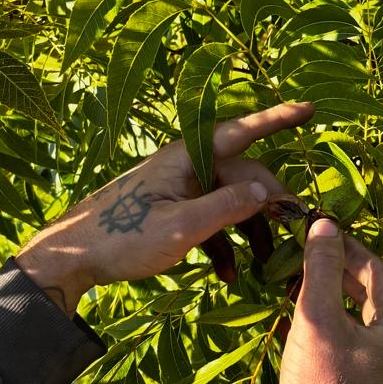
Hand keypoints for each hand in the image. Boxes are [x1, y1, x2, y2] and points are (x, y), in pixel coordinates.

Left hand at [15, 101, 313, 314]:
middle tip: (294, 231)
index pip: (242, 131)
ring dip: (248, 231)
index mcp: (187, 157)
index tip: (310, 109)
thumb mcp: (181, 228)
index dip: (278, 119)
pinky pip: (209, 219)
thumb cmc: (122, 239)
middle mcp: (186, 165)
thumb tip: (264, 191)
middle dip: (270, 203)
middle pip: (242, 175)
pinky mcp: (171, 209)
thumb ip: (226, 207)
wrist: (71, 258)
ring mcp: (179, 187)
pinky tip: (228, 274)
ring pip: (228, 200)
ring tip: (265, 263)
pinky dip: (222, 243)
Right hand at [279, 218, 382, 383]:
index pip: (380, 271)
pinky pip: (356, 341)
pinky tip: (308, 322)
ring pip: (363, 318)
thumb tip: (325, 225)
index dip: (350, 248)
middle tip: (310, 252)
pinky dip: (335, 323)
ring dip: (336, 297)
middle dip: (342, 271)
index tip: (321, 231)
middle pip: (374, 294)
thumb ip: (321, 270)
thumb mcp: (318, 321)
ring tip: (304, 281)